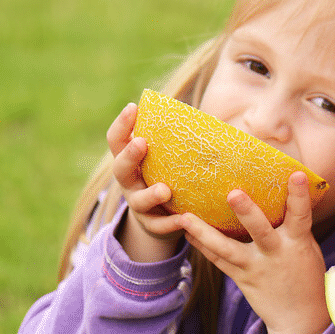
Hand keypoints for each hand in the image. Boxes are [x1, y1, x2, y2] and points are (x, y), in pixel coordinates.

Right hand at [108, 102, 181, 261]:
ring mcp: (138, 204)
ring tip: (165, 190)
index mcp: (133, 160)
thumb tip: (217, 121)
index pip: (117, 140)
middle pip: (120, 169)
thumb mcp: (170, 159)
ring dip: (151, 194)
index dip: (122, 124)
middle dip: (130, 155)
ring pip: (138, 201)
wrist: (164, 218)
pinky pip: (158, 226)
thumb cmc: (172, 176)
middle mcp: (130, 182)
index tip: (133, 107)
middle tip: (142, 142)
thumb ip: (183, 142)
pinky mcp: (152, 225)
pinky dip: (170, 224)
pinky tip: (183, 220)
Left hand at [178, 172, 330, 333]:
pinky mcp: (242, 279)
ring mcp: (256, 268)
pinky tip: (187, 233)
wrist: (299, 317)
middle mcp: (276, 254)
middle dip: (247, 212)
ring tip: (185, 217)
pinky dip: (203, 247)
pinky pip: (219, 261)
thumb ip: (295, 226)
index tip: (296, 175)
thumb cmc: (306, 275)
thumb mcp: (307, 248)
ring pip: (228, 249)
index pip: (301, 215)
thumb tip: (285, 194)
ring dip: (205, 233)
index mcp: (297, 244)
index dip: (299, 195)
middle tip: (232, 193)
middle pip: (260, 231)